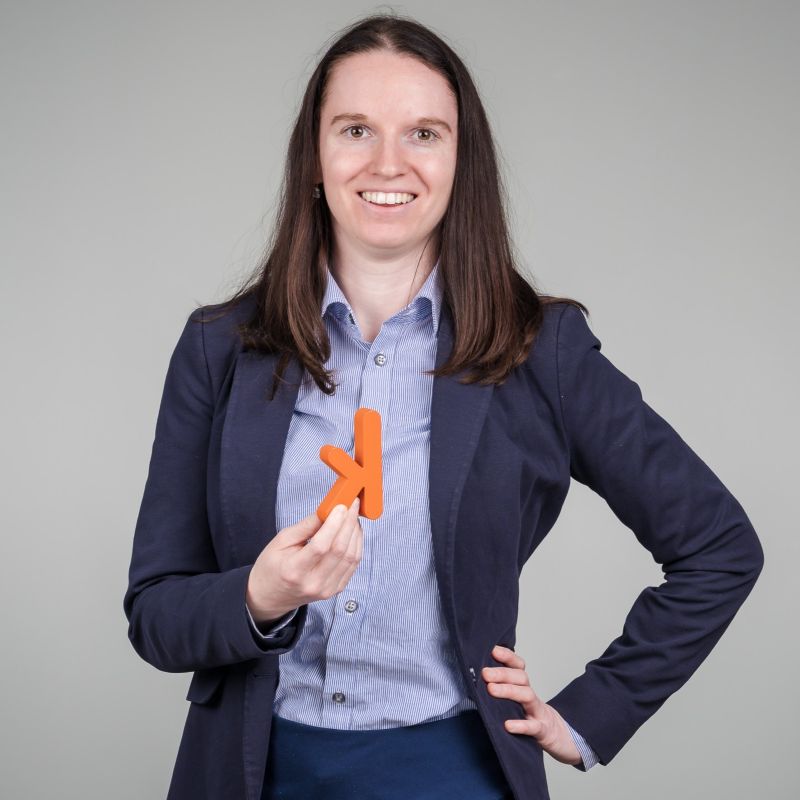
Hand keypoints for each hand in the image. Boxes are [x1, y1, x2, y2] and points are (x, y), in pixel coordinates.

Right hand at [246, 497, 362, 623]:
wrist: (271, 596)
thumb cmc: (272, 566)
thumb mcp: (281, 541)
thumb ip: (306, 526)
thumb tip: (328, 510)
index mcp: (294, 570)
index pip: (320, 546)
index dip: (334, 524)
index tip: (341, 506)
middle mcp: (313, 583)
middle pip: (340, 550)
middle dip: (349, 523)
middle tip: (353, 504)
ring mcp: (326, 589)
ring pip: (351, 557)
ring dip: (355, 533)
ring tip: (352, 516)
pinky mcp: (336, 590)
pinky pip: (353, 565)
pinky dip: (356, 545)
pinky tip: (353, 532)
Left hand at [482, 645, 581, 766]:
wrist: (557, 736)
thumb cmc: (529, 715)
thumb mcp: (516, 699)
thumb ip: (500, 688)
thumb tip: (473, 678)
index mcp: (523, 686)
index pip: (517, 666)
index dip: (507, 656)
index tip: (492, 650)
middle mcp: (530, 695)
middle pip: (521, 677)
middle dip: (502, 673)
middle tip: (485, 673)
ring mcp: (537, 712)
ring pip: (526, 695)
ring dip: (508, 690)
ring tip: (491, 690)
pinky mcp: (542, 730)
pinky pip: (533, 726)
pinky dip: (521, 725)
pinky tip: (507, 725)